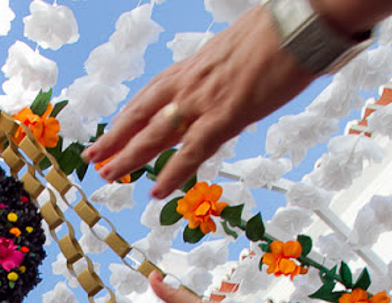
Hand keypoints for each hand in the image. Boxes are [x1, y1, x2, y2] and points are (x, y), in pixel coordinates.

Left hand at [83, 5, 313, 198]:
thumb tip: (222, 89)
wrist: (298, 24)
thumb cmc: (276, 34)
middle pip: (140, 116)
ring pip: (154, 135)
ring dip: (129, 158)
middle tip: (93, 159)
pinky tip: (156, 191)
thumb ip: (219, 76)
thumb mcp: (234, 54)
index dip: (127, 119)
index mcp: (191, 68)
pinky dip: (172, 173)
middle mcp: (188, 84)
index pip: (148, 98)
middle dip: (114, 139)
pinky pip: (191, 151)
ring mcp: (203, 101)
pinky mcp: (225, 117)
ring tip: (108, 176)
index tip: (110, 134)